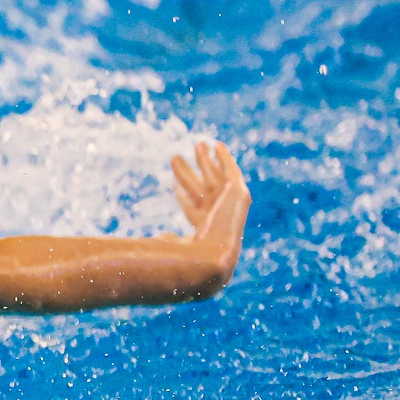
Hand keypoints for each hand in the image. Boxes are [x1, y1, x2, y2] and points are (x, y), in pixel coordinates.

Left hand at [170, 140, 249, 282]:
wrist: (213, 255)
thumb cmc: (188, 256)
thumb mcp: (171, 247)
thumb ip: (167, 241)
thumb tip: (160, 237)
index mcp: (204, 230)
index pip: (193, 210)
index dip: (183, 198)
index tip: (172, 186)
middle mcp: (218, 216)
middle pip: (200, 189)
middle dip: (189, 173)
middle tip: (175, 157)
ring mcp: (229, 205)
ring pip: (213, 177)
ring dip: (204, 160)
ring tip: (196, 144)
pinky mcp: (239, 194)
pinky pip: (232, 172)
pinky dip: (225, 158)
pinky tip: (217, 146)